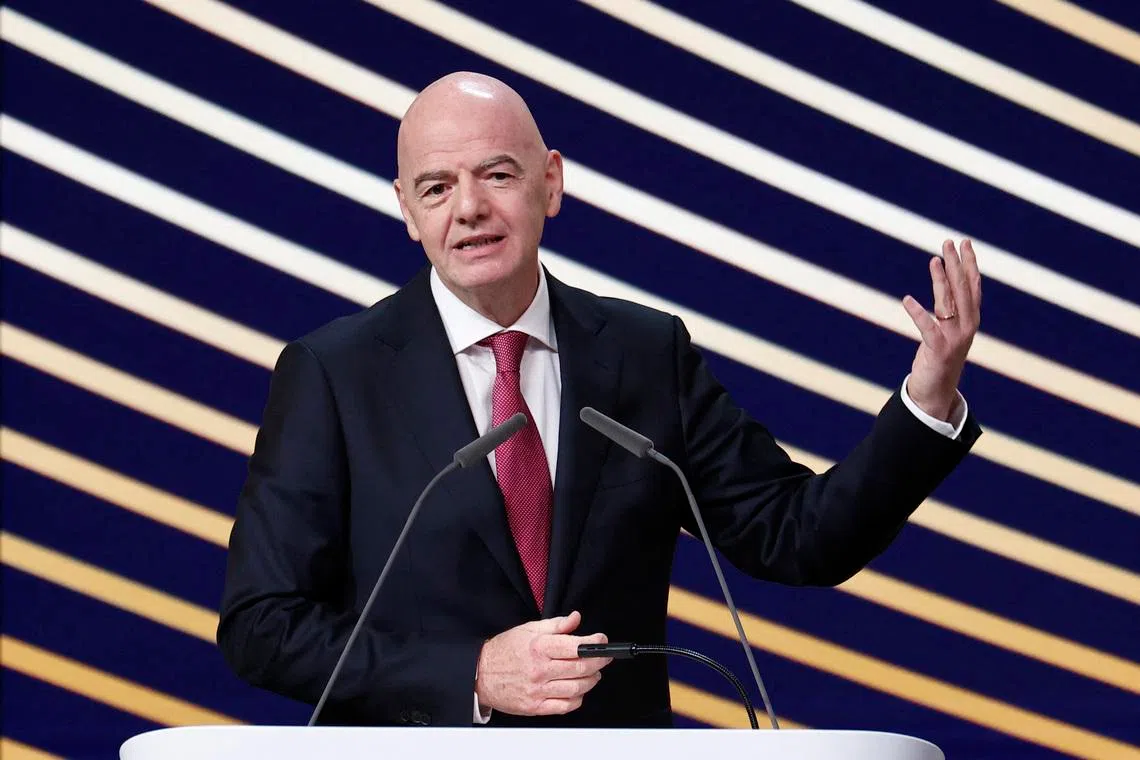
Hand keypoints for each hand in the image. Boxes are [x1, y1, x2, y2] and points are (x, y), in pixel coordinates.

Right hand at [474, 610, 611, 715]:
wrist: (480, 674)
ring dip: (591, 680)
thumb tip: (575, 618)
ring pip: (577, 688)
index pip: (576, 646)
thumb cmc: (504, 651)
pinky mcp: (535, 707)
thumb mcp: (528, 629)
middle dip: (599, 661)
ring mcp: (538, 690)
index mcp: (539, 647)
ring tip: (593, 673)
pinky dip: (578, 698)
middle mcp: (540, 669)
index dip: (595, 643)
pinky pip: (565, 706)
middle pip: (581, 668)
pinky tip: (578, 690)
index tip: (602, 640)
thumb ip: (556, 624)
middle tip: (603, 657)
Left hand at [902, 239, 981, 420]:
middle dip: (957, 264)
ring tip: (934, 260)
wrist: (936, 391)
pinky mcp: (939, 350)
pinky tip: (907, 300)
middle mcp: (967, 326)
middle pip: (963, 289)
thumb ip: (950, 308)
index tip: (964, 243)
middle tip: (950, 242)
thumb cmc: (939, 356)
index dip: (969, 264)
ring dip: (941, 280)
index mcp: (970, 320)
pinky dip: (917, 313)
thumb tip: (946, 281)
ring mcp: (955, 339)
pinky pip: (928, 328)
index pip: (973, 286)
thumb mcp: (948, 329)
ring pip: (949, 303)